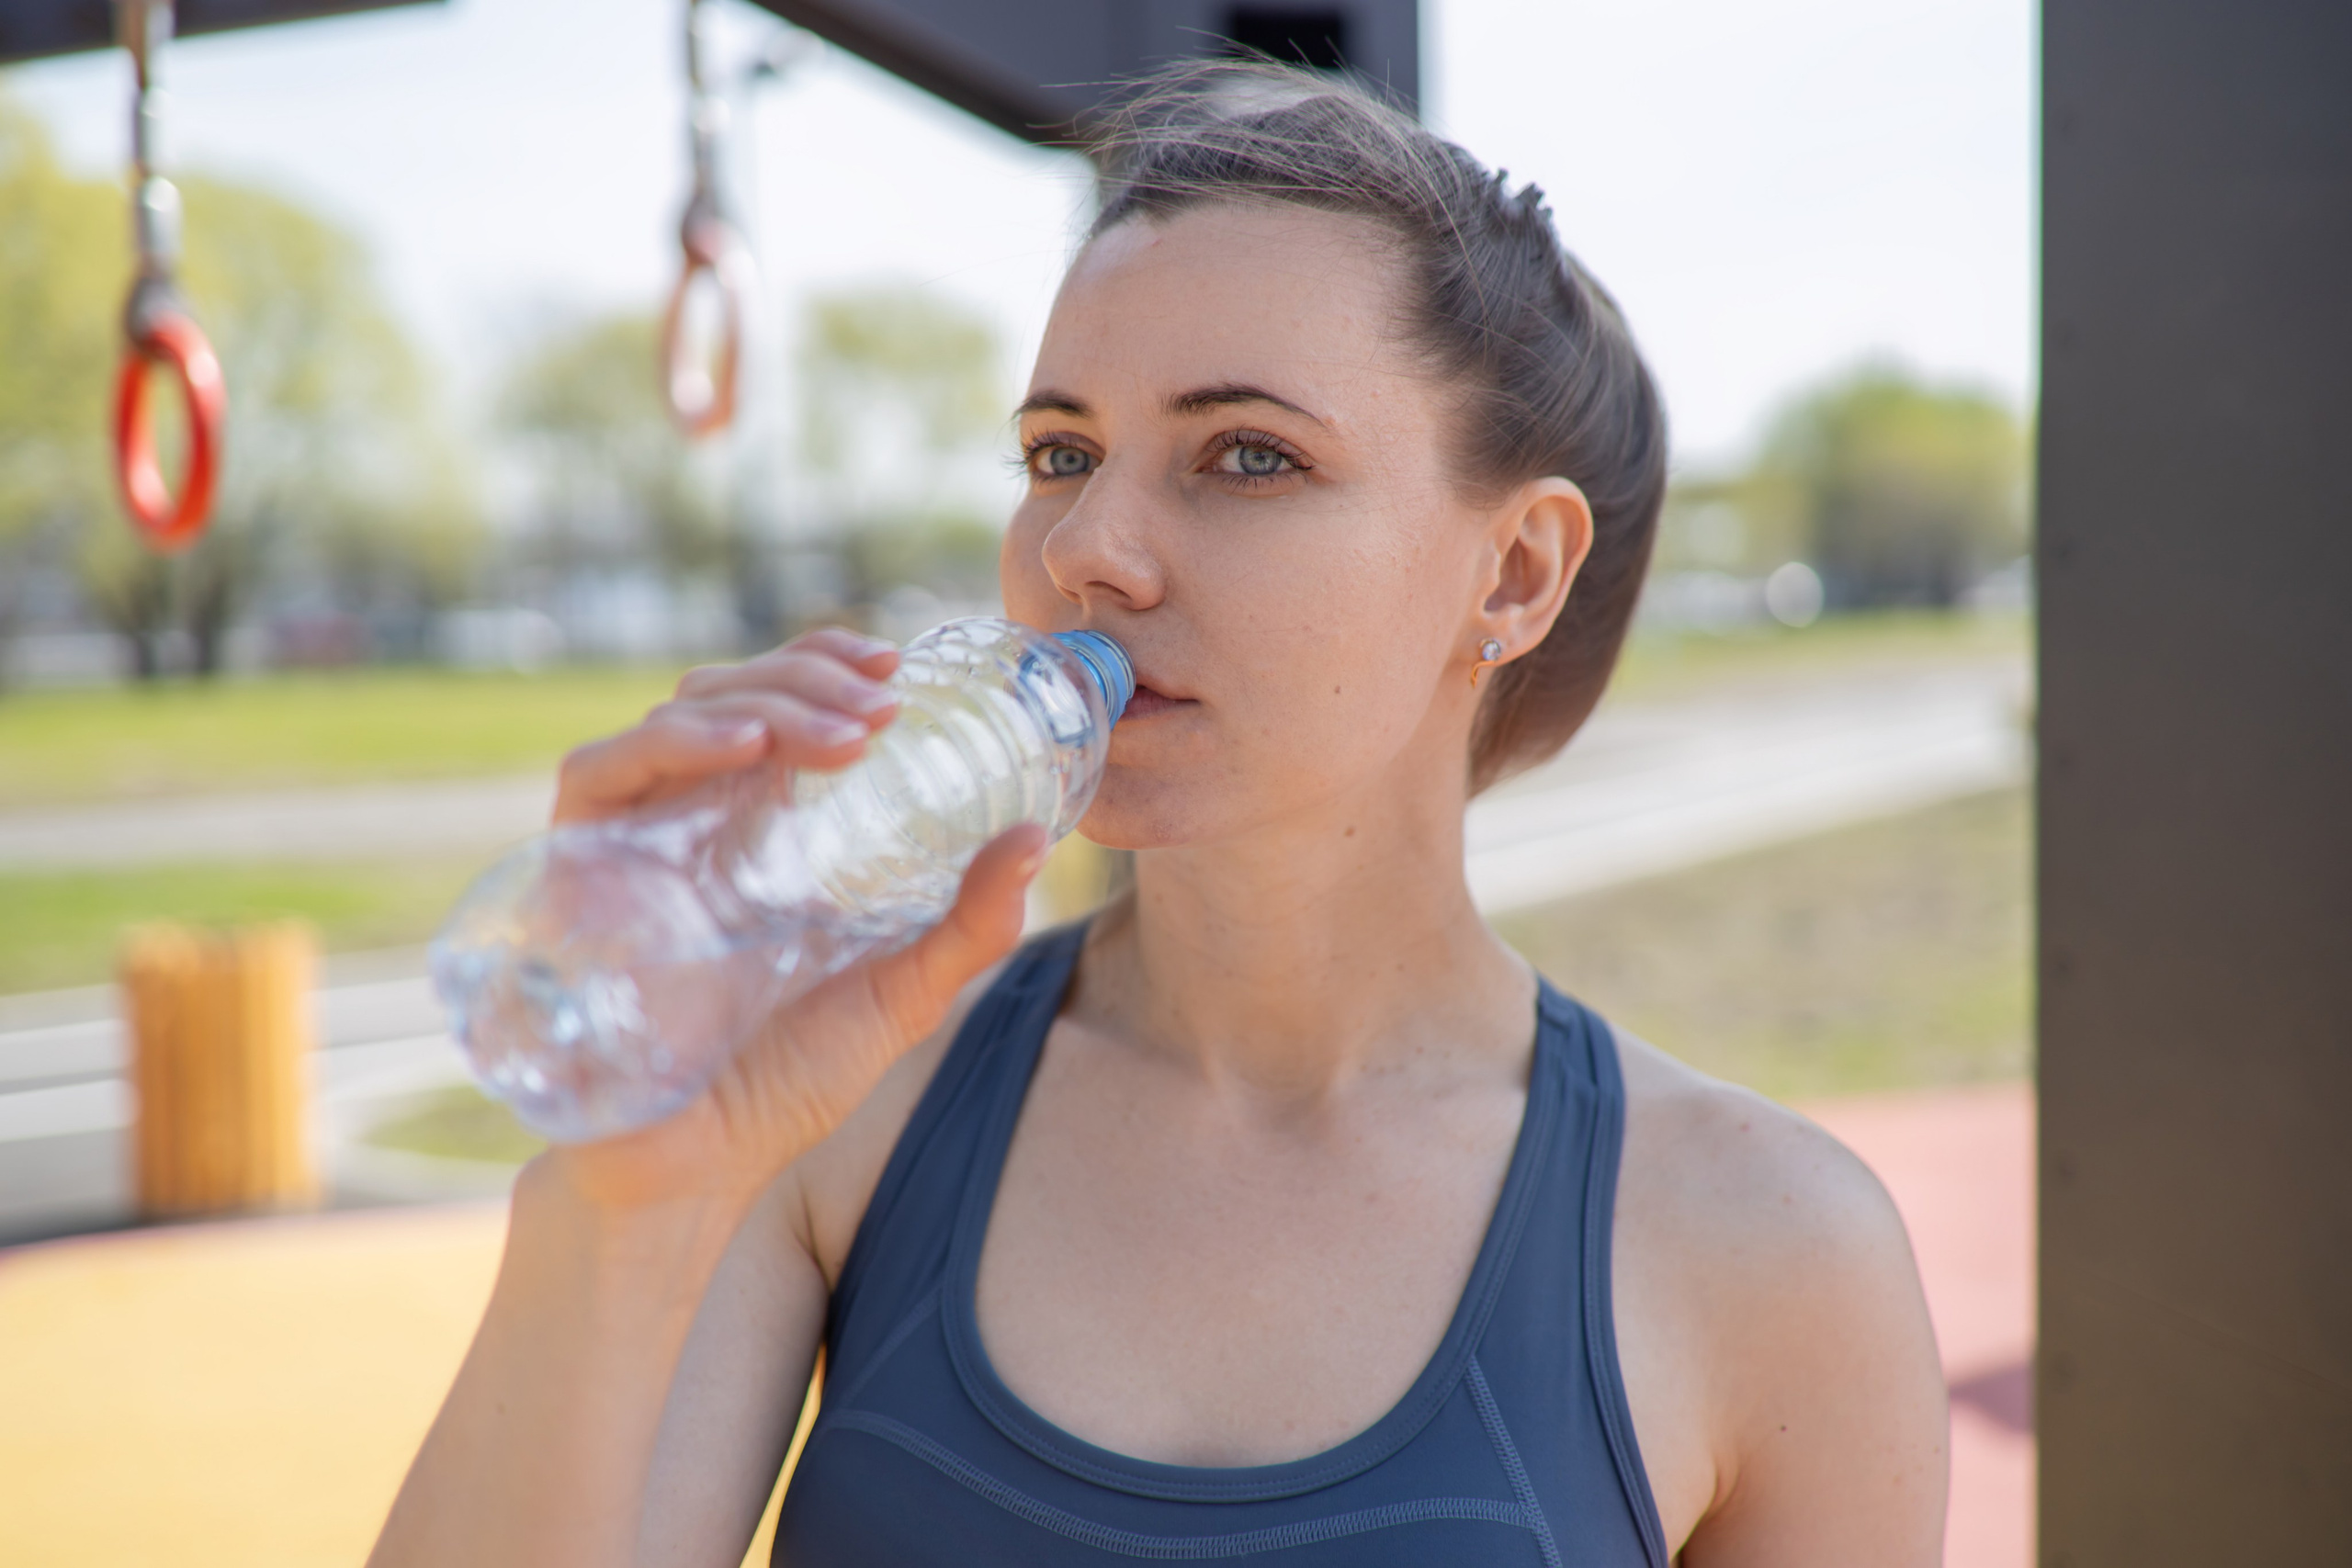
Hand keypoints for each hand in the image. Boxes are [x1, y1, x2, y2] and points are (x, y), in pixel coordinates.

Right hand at [535, 628, 1049, 1212]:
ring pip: (676, 715)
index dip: (822, 666)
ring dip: (762, 701)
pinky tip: (747, 749)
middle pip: (731, 695)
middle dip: (807, 680)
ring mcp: (632, 840)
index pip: (777, 707)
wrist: (696, 1167)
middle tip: (882, 703)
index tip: (891, 662)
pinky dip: (671, 743)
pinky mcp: (578, 871)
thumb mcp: (898, 994)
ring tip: (843, 730)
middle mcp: (690, 819)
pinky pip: (601, 772)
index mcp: (758, 829)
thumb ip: (967, 925)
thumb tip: (1033, 841)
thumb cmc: (786, 1082)